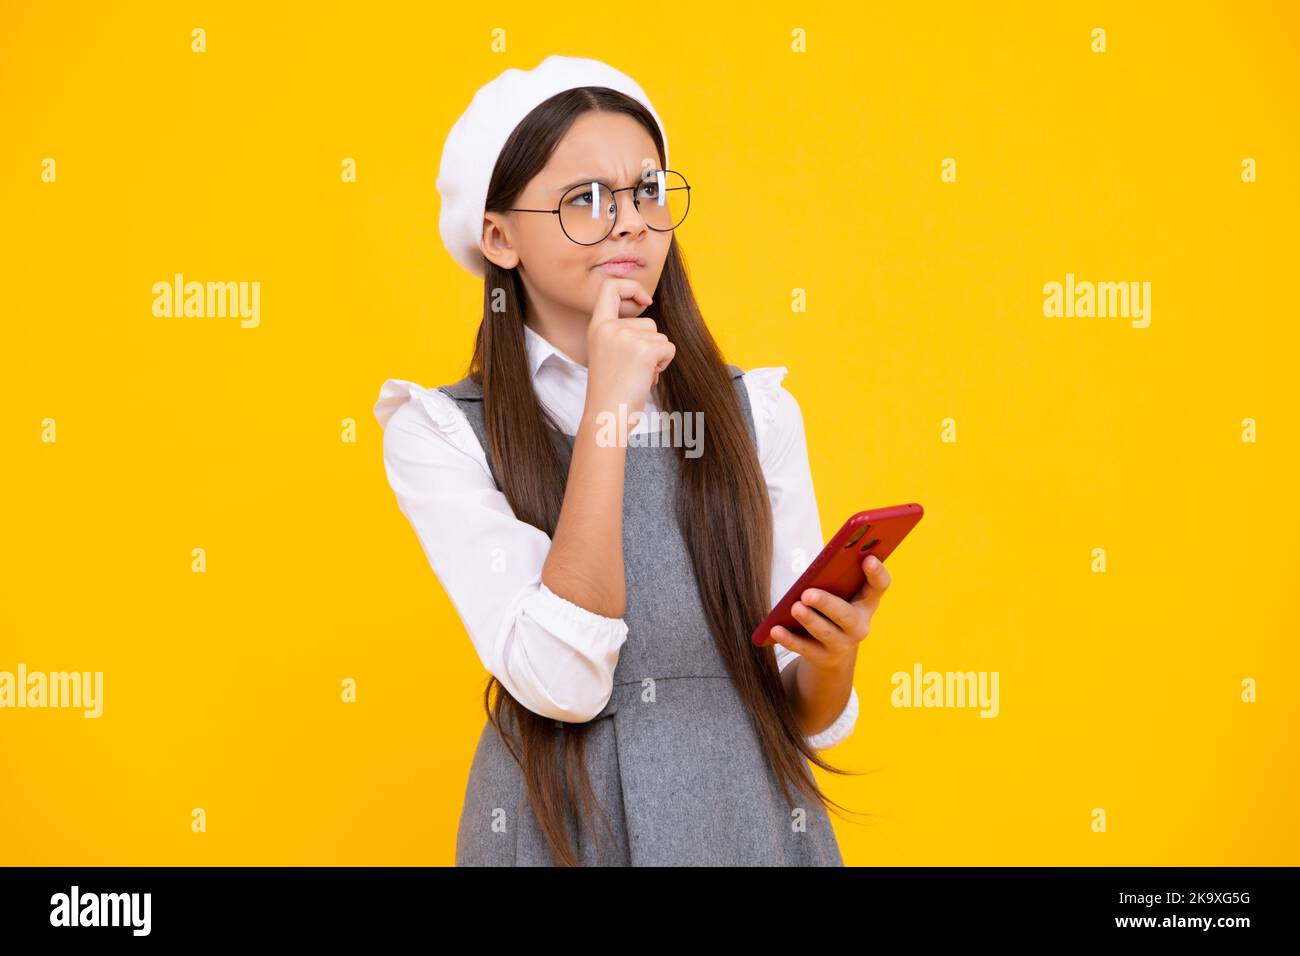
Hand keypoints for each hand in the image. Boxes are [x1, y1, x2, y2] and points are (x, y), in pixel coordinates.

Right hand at [585, 276, 674, 428]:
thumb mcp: (606, 353)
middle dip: (649, 345)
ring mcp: (626, 337)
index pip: (610, 288)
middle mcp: (610, 328)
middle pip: (647, 322)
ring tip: (638, 374)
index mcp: (597, 327)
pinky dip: (664, 363)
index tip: (645, 300)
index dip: (631, 287)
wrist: (607, 415)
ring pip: (660, 336)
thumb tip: (649, 323)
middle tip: (634, 368)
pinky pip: (668, 347)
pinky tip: (648, 377)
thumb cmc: (610, 391)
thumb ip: (619, 334)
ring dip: (657, 355)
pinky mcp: (645, 350)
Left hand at [767, 554, 890, 669]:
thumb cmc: (835, 609)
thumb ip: (835, 577)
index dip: (877, 573)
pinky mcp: (822, 657)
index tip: (868, 558)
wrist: (832, 651)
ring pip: (825, 633)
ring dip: (809, 620)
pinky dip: (789, 639)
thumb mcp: (840, 593)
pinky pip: (804, 648)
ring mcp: (842, 644)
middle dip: (827, 603)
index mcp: (867, 602)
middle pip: (847, 615)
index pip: (880, 586)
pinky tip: (776, 630)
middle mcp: (859, 625)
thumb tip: (817, 565)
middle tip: (807, 594)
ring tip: (795, 608)